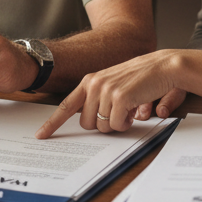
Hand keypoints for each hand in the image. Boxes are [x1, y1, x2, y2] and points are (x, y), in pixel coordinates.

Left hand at [35, 51, 186, 137]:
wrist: (161, 66)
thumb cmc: (139, 78)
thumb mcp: (112, 84)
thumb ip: (97, 97)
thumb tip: (88, 122)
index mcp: (89, 81)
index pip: (65, 106)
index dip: (52, 123)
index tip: (40, 136)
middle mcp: (93, 85)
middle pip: (86, 124)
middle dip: (102, 125)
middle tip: (117, 114)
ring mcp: (105, 90)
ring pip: (102, 127)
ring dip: (116, 124)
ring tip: (128, 108)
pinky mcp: (119, 98)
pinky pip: (117, 125)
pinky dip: (126, 123)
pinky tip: (134, 108)